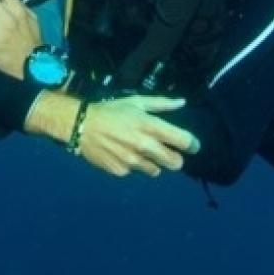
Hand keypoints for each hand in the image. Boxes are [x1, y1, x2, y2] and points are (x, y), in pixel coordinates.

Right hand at [78, 95, 200, 177]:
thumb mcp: (136, 102)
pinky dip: (132, 165)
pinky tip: (122, 154)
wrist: (80, 125)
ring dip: (153, 163)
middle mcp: (144, 146)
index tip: (192, 146)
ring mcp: (132, 161)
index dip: (192, 145)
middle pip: (175, 163)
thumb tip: (182, 102)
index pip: (183, 141)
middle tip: (167, 152)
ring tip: (140, 151)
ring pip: (156, 170)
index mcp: (150, 126)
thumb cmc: (111, 110)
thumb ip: (162, 104)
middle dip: (175, 158)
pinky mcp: (120, 171)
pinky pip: (134, 172)